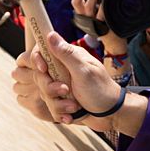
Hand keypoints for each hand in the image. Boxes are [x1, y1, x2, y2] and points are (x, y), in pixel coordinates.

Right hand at [14, 33, 128, 131]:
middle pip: (40, 75)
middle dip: (50, 87)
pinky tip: (70, 115)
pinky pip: (51, 106)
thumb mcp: (83, 71)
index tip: (43, 69)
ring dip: (59, 104)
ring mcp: (61, 85)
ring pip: (45, 93)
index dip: (38, 58)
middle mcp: (63, 70)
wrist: (111, 114)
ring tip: (74, 107)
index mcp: (69, 58)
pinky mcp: (62, 100)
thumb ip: (66, 54)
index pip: (43, 50)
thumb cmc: (101, 90)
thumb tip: (50, 34)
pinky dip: (60, 113)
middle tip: (66, 90)